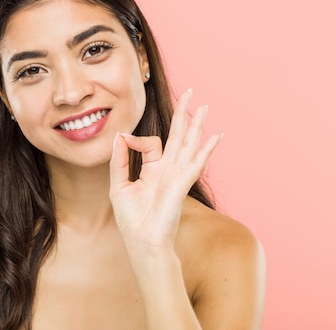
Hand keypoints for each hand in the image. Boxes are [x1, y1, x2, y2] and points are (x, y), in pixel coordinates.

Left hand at [109, 89, 222, 251]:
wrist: (143, 242)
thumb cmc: (132, 220)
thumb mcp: (119, 186)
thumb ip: (119, 160)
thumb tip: (120, 135)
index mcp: (154, 170)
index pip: (151, 143)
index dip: (135, 139)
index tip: (124, 140)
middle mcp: (169, 170)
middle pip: (178, 136)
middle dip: (183, 114)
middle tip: (190, 93)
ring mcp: (177, 175)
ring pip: (189, 143)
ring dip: (197, 125)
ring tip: (204, 106)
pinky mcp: (182, 183)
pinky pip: (196, 162)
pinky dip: (207, 149)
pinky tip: (217, 136)